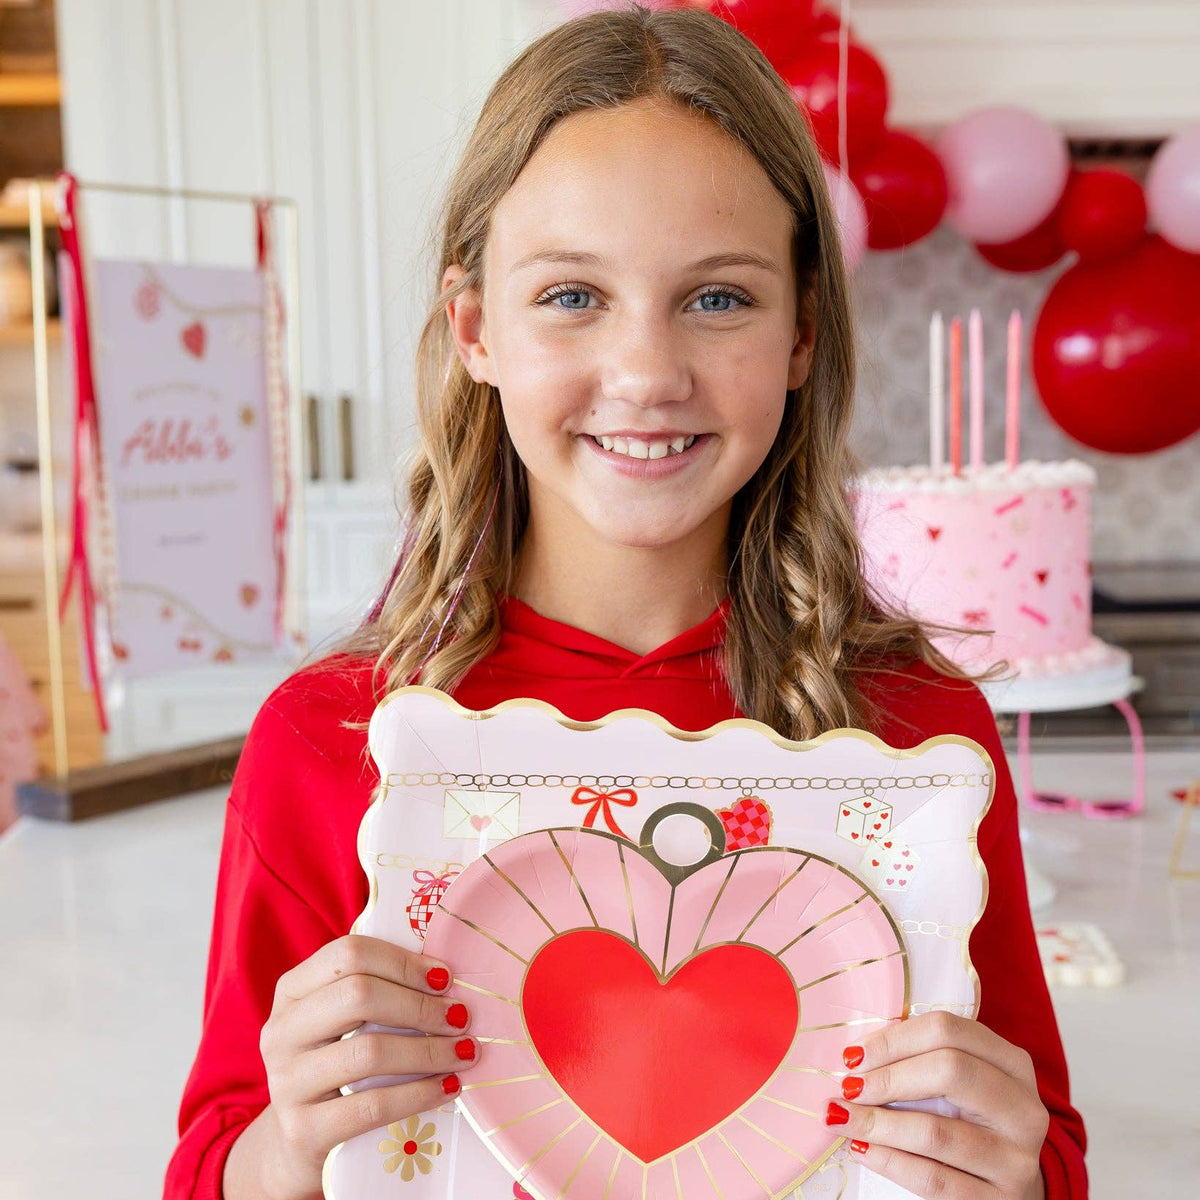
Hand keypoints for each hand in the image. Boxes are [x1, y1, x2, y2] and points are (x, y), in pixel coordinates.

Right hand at [224, 934, 478, 1199]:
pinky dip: (419, 1094)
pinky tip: (448, 1088)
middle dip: (420, 1005)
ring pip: (369, 1051)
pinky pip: (372, 1106)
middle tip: (460, 1017)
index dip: (403, 962)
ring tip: (465, 1052)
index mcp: (292, 991)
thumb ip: (378, 990)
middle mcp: (282, 1031)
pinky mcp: (303, 1131)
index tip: (445, 978)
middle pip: (359, 996)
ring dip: (428, 1049)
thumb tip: (446, 973)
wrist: (297, 1144)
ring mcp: (287, 1083)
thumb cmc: (336, 1066)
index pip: (348, 954)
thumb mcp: (341, 1022)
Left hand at [826, 1012, 1048, 1199]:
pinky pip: (933, 1179)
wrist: (1010, 1189)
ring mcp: (1016, 1159)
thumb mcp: (963, 1084)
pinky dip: (888, 1161)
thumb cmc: (972, 1123)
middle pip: (950, 1071)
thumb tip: (855, 1058)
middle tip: (849, 1087)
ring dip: (877, 1123)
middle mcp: (1023, 1108)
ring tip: (841, 1117)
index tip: (853, 1054)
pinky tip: (860, 1149)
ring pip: (936, 1131)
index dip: (895, 1039)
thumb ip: (922, 1061)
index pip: (949, 1031)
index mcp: (1012, 1064)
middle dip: (888, 1077)